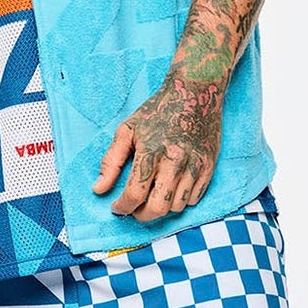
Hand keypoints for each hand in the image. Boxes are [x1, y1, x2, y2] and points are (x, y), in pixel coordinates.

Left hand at [92, 71, 225, 221]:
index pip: (135, 194)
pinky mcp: (209, 166)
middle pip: (158, 208)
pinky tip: (171, 188)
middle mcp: (174, 161)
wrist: (194, 92)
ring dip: (162, 208)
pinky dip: (181, 200)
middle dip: (142, 215)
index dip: (122, 207)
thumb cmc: (157, 110)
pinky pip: (195, 198)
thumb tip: (99, 189)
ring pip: (177, 207)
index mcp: (151, 152)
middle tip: (134, 209)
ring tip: (152, 196)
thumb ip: (111, 161)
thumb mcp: (127, 129)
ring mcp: (194, 165)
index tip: (117, 207)